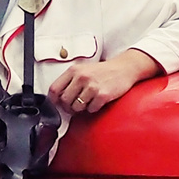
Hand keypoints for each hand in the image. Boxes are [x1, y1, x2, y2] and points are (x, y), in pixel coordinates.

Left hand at [48, 49, 162, 113]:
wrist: (124, 68)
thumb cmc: (102, 71)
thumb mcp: (83, 70)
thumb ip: (69, 81)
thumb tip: (56, 97)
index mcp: (74, 71)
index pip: (54, 89)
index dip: (54, 100)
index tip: (59, 103)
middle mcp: (81, 77)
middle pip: (64, 100)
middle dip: (68, 107)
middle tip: (75, 106)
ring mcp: (92, 86)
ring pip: (76, 107)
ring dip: (81, 109)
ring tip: (88, 102)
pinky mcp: (102, 95)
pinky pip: (91, 109)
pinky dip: (93, 108)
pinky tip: (97, 101)